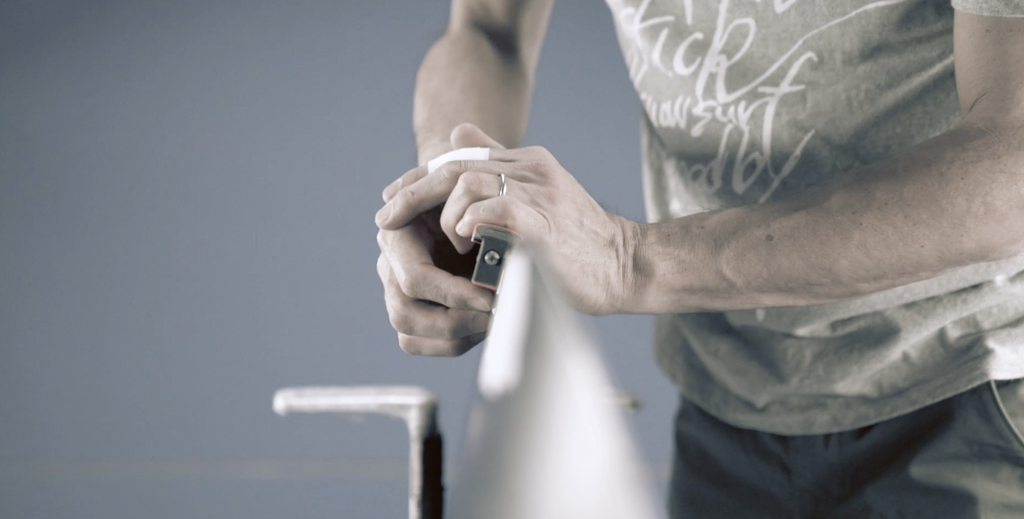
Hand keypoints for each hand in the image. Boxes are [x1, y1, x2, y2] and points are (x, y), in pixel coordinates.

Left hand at [376, 124, 638, 314]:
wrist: (628, 266)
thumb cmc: (579, 242)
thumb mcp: (539, 196)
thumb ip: (499, 166)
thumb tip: (455, 134)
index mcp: (528, 162)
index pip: (459, 157)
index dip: (419, 177)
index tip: (392, 197)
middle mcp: (532, 169)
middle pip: (454, 167)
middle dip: (412, 194)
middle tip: (384, 218)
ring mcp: (539, 194)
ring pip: (466, 184)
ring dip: (446, 217)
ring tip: (452, 244)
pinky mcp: (542, 225)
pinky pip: (490, 210)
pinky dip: (468, 226)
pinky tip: (466, 243)